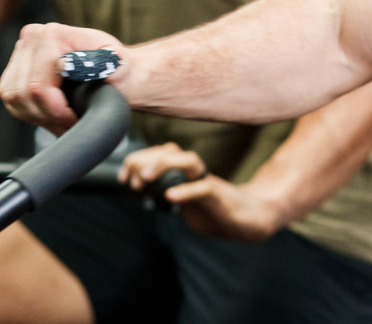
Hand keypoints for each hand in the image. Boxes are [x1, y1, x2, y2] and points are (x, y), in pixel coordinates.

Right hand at [0, 22, 127, 133]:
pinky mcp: (13, 70)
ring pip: (15, 99)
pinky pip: (11, 101)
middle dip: (49, 116)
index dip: (57, 110)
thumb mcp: (118, 64)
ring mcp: (18, 53)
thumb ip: (101, 62)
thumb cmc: (114, 68)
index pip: (39, 86)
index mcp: (53, 33)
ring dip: (39, 117)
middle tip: (70, 124)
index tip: (75, 119)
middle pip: (25, 94)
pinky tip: (52, 114)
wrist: (111, 67)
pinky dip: (31, 113)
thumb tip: (65, 64)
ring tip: (63, 121)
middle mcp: (31, 38)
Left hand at [121, 143, 284, 241]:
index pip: (161, 153)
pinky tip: (170, 196)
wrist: (248, 221)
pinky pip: (203, 188)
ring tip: (145, 178)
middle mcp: (196, 173)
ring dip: (164, 165)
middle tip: (131, 179)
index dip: (138, 160)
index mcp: (186, 173)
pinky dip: (186, 191)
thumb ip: (167, 195)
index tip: (122, 177)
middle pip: (171, 151)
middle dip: (146, 159)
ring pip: (189, 161)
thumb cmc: (215, 211)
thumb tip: (140, 193)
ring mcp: (209, 182)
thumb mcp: (184, 203)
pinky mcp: (220, 197)